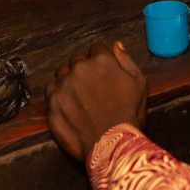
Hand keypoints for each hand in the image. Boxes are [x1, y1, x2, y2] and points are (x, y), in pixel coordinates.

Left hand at [46, 41, 146, 160]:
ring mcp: (63, 85)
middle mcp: (79, 68)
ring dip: (69, 79)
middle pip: (77, 59)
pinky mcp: (52, 102)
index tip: (102, 72)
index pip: (95, 49)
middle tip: (91, 86)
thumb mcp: (139, 83)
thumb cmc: (128, 115)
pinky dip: (57, 93)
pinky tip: (68, 103)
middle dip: (83, 69)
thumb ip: (126, 60)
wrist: (111, 145)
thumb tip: (117, 45)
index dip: (99, 60)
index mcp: (101, 61)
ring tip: (78, 95)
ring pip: (62, 73)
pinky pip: (50, 89)